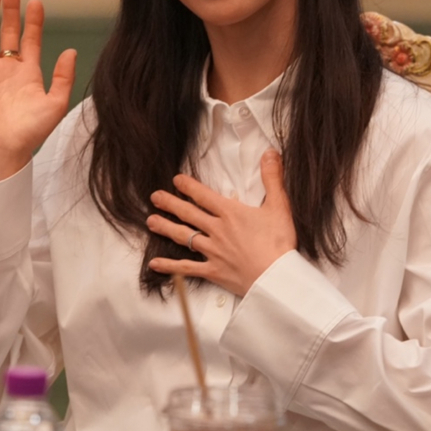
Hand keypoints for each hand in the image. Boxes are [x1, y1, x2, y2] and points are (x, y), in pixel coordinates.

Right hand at [0, 0, 75, 186]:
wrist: (3, 147)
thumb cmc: (31, 131)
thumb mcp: (56, 104)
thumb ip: (63, 77)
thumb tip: (70, 50)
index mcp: (29, 72)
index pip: (30, 38)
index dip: (33, 19)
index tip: (36, 2)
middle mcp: (8, 67)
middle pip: (9, 29)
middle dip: (11, 8)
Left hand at [145, 150, 297, 296]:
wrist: (277, 277)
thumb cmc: (279, 243)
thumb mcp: (279, 206)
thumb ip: (272, 178)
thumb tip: (270, 153)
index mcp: (230, 213)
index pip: (204, 196)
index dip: (188, 186)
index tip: (175, 180)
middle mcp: (216, 230)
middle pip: (188, 214)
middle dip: (170, 204)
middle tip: (154, 197)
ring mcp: (212, 251)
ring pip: (184, 237)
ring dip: (166, 228)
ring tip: (151, 221)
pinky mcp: (213, 271)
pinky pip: (186, 268)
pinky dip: (170, 266)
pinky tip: (154, 264)